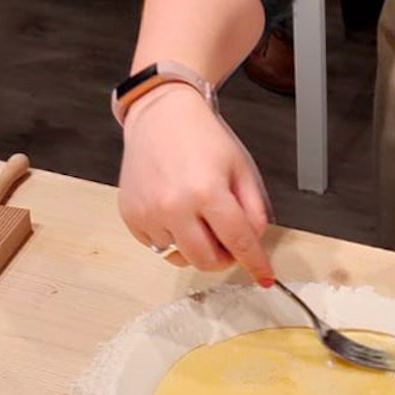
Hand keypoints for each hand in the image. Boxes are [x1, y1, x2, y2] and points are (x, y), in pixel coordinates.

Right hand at [118, 84, 274, 283]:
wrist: (160, 116)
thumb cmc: (202, 138)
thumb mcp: (240, 168)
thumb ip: (253, 209)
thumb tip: (254, 242)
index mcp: (207, 192)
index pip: (239, 242)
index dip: (255, 264)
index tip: (264, 278)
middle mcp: (174, 207)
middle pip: (207, 261)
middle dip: (224, 257)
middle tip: (227, 239)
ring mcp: (148, 214)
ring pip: (181, 258)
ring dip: (196, 247)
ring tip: (198, 218)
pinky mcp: (131, 217)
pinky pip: (157, 247)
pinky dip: (172, 239)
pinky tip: (176, 212)